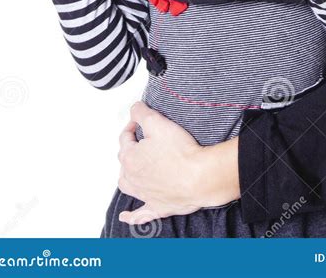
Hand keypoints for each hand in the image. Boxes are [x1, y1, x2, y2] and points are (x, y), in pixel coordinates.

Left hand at [117, 102, 205, 224]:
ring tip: (132, 170)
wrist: (200, 177)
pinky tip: (126, 217)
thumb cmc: (180, 152)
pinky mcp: (157, 207)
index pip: (125, 138)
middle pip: (124, 161)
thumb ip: (142, 112)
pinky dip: (132, 216)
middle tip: (143, 139)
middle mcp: (133, 178)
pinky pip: (140, 214)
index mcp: (130, 158)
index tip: (139, 121)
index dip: (132, 126)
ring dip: (127, 176)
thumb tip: (134, 108)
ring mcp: (144, 195)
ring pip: (127, 185)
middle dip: (131, 148)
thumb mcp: (158, 122)